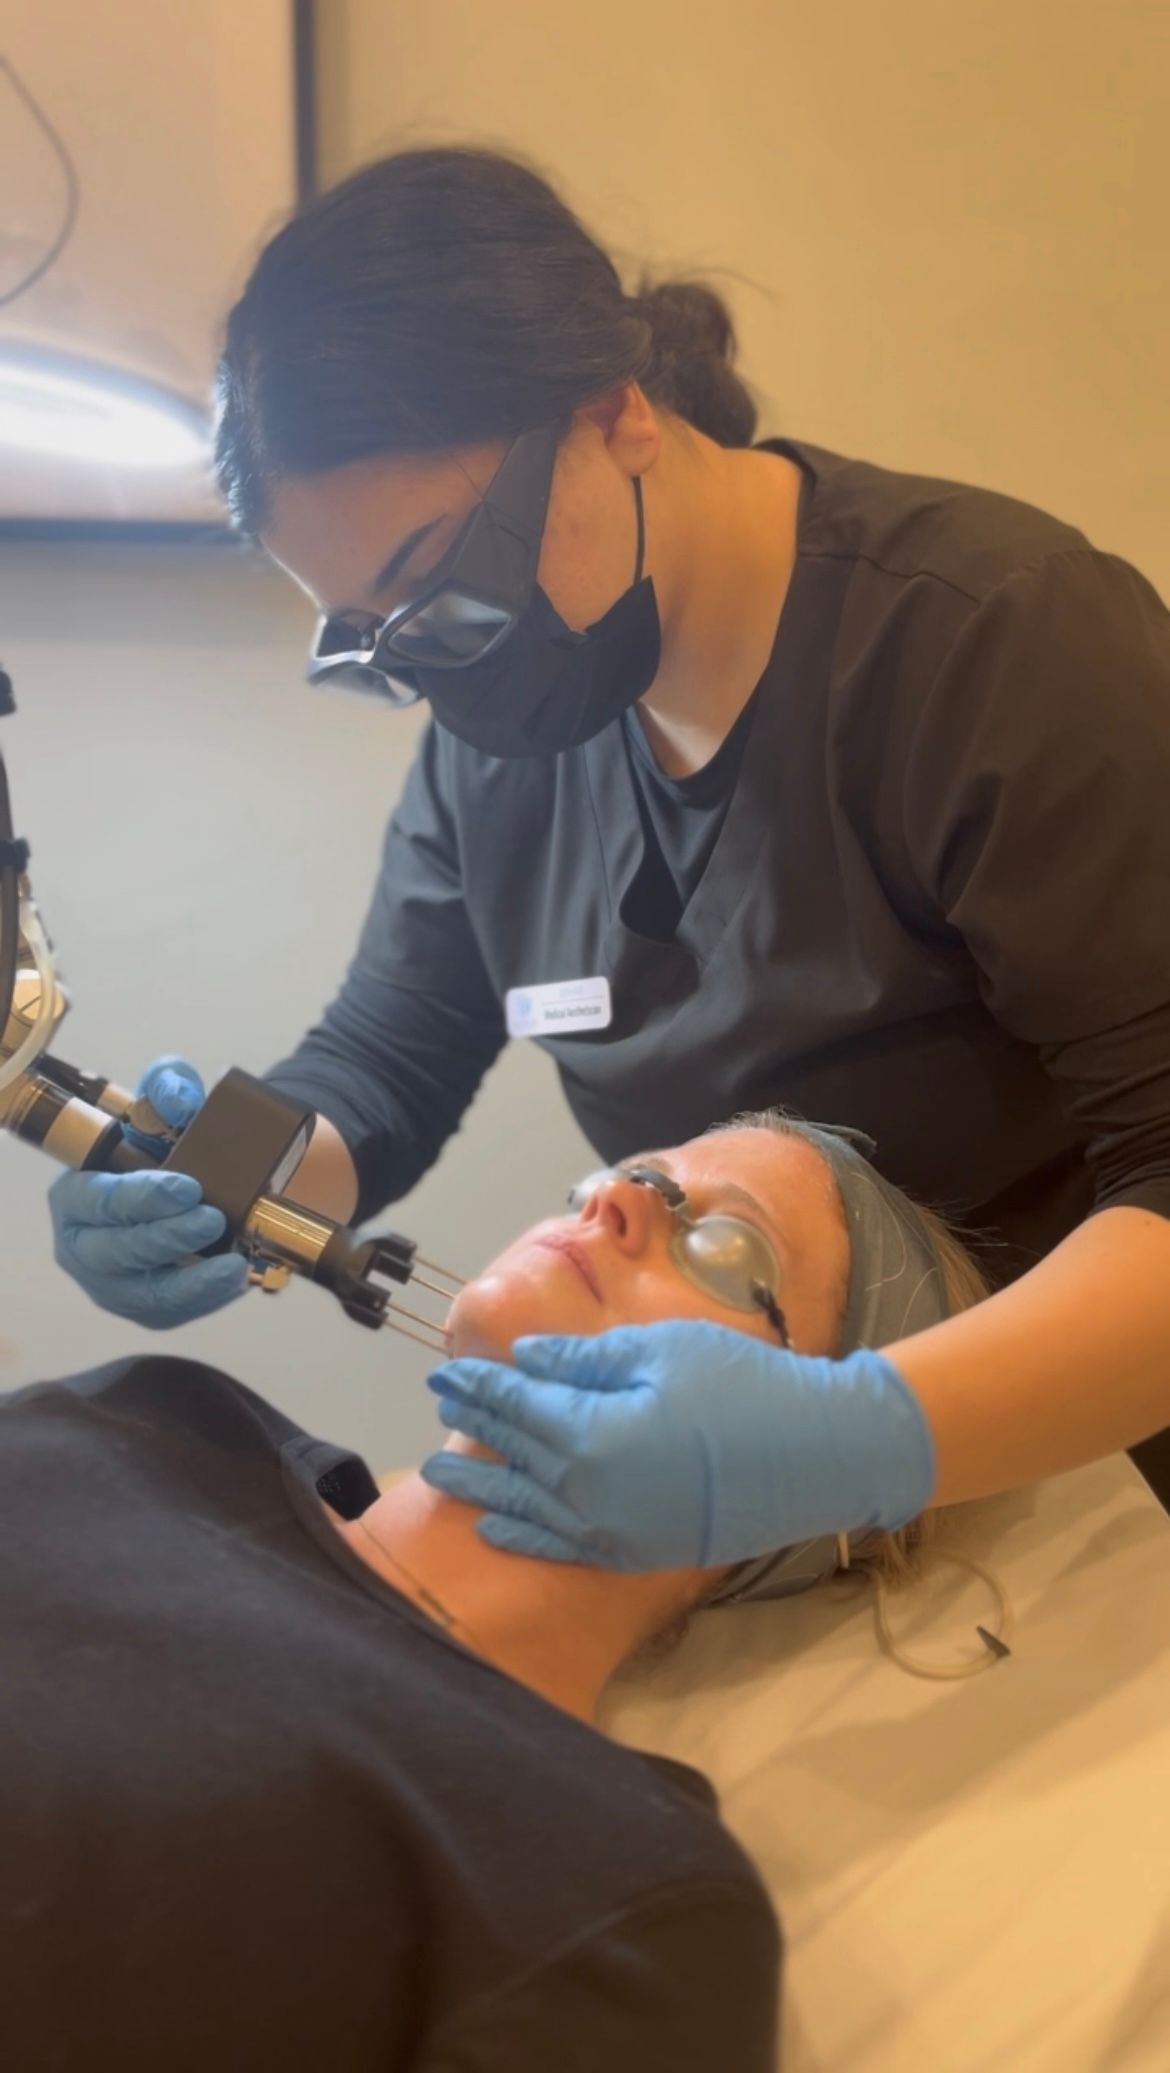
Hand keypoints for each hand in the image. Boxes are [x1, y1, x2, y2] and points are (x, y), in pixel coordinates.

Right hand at [48, 1056, 247, 1327]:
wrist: (186, 1179)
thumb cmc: (161, 1142)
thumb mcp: (164, 1101)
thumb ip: (168, 1086)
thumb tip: (178, 1100)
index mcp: (76, 1196)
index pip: (99, 1201)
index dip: (141, 1198)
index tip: (187, 1187)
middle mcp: (85, 1246)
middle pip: (118, 1252)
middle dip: (167, 1237)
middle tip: (212, 1218)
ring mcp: (112, 1284)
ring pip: (147, 1294)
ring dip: (192, 1283)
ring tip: (235, 1266)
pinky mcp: (145, 1309)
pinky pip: (174, 1313)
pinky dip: (207, 1298)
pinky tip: (237, 1279)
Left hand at [421, 1320, 934, 1569]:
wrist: (816, 1454)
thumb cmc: (742, 1386)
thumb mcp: (662, 1351)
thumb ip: (586, 1361)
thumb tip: (527, 1361)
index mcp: (591, 1434)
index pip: (517, 1406)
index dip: (478, 1387)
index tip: (442, 1372)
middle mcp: (588, 1492)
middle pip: (516, 1453)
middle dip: (474, 1426)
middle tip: (436, 1405)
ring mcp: (610, 1530)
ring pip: (527, 1505)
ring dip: (482, 1485)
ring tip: (439, 1472)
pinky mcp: (634, 1552)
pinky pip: (561, 1546)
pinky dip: (524, 1534)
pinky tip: (496, 1526)